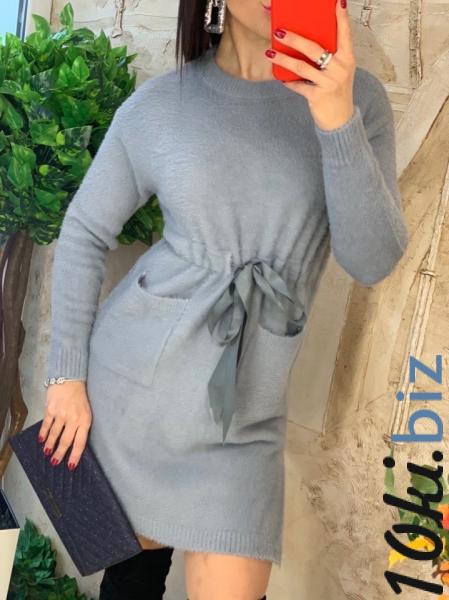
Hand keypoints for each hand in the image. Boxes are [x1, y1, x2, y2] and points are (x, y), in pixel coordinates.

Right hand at [38, 380, 91, 469]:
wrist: (70, 380)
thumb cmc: (79, 399)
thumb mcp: (86, 412)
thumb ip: (81, 426)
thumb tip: (74, 445)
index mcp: (85, 421)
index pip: (80, 442)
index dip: (75, 456)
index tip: (71, 466)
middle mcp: (73, 419)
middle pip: (66, 441)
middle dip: (60, 454)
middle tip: (55, 463)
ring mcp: (61, 414)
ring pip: (54, 435)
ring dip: (50, 446)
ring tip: (47, 453)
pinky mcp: (51, 409)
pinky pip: (46, 425)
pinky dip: (43, 434)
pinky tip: (41, 440)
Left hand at [265, 0, 355, 130]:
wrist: (340, 120)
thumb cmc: (336, 92)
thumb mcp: (340, 72)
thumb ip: (330, 57)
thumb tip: (307, 43)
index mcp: (347, 58)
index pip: (345, 34)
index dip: (341, 18)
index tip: (337, 2)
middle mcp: (340, 68)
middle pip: (314, 48)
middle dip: (294, 39)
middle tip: (279, 32)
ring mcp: (329, 82)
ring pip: (302, 67)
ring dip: (283, 59)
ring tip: (270, 53)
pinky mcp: (318, 96)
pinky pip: (298, 86)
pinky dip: (289, 82)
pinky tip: (281, 78)